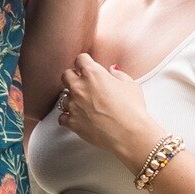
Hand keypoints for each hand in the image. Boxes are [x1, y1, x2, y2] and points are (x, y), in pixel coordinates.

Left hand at [59, 53, 159, 169]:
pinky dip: (69, 117)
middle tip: (83, 84)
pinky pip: (62, 117)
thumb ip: (118, 75)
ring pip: (64, 97)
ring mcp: (73, 105)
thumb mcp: (131, 85)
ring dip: (72, 99)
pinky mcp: (72, 122)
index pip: (80, 59)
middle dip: (73, 78)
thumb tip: (113, 71)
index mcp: (93, 74)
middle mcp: (79, 87)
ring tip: (85, 105)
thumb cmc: (132, 110)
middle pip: (66, 75)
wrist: (129, 134)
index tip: (87, 67)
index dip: (85, 63)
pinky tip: (79, 118)